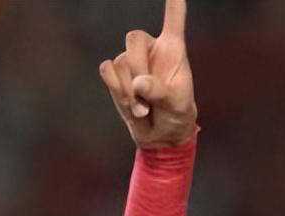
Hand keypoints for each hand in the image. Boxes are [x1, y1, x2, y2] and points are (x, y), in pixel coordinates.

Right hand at [99, 0, 196, 147]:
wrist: (161, 133)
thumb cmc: (176, 113)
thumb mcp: (177, 104)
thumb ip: (160, 91)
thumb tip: (139, 83)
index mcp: (173, 49)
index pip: (174, 19)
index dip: (173, 3)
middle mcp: (150, 48)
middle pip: (134, 38)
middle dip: (139, 68)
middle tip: (148, 95)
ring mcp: (130, 59)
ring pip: (120, 61)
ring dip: (130, 90)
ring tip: (145, 107)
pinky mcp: (115, 72)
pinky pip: (107, 71)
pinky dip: (117, 90)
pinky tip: (132, 105)